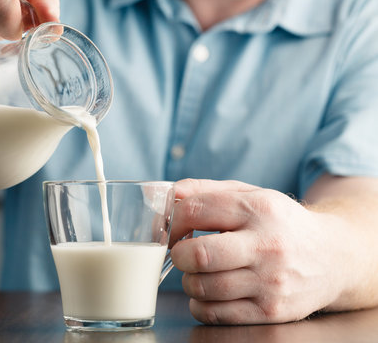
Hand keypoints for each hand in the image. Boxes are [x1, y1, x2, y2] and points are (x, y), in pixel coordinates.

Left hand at [169, 179, 347, 324]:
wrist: (332, 257)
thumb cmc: (280, 223)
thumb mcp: (250, 195)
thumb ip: (206, 190)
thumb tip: (171, 194)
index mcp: (259, 209)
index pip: (196, 211)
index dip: (174, 221)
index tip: (173, 229)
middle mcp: (267, 245)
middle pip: (199, 255)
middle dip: (178, 254)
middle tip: (182, 253)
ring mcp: (270, 282)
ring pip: (204, 287)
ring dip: (189, 280)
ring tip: (200, 272)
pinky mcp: (271, 311)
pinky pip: (215, 313)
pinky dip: (201, 303)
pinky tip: (210, 291)